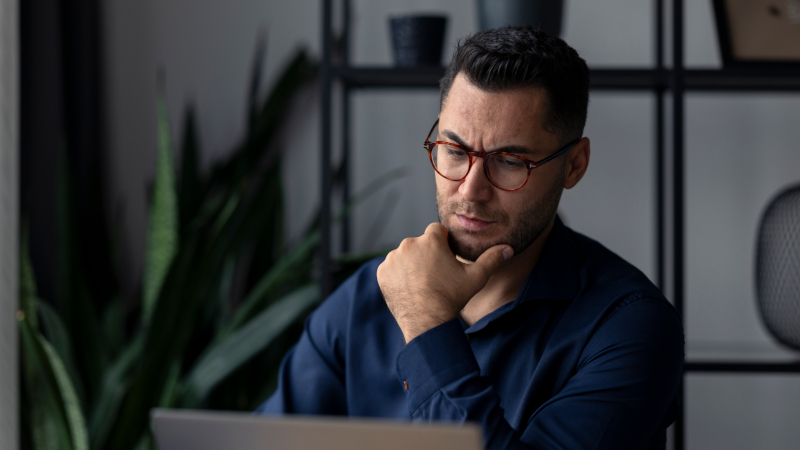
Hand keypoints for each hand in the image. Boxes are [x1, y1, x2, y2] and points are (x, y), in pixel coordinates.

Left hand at [376, 223, 512, 342]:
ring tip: (423, 284)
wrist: (427, 321)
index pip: (437, 231)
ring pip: (405, 256)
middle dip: (427, 255)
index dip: (443, 244)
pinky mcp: (383, 272)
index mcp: (431, 240)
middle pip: (420, 243)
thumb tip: (509, 249)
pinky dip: (398, 276)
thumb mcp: (476, 277)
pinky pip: (392, 269)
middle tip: (436, 276)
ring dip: (412, 265)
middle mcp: (409, 244)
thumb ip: (492, 259)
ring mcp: (393, 258)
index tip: (447, 259)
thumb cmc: (452, 297)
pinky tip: (410, 289)